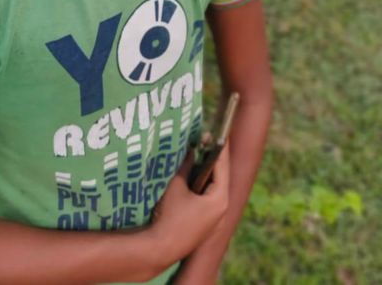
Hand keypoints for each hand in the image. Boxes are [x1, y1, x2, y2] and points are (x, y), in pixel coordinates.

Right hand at [149, 143, 229, 268]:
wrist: (159, 248)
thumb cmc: (169, 215)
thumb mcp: (177, 185)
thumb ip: (186, 165)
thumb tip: (191, 150)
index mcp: (220, 199)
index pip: (222, 167)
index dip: (219, 148)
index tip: (219, 132)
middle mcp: (222, 210)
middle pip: (220, 178)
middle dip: (213, 159)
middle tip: (206, 140)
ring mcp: (214, 220)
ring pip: (214, 189)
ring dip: (207, 173)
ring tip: (200, 154)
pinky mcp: (205, 225)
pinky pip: (208, 200)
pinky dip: (202, 186)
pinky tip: (193, 177)